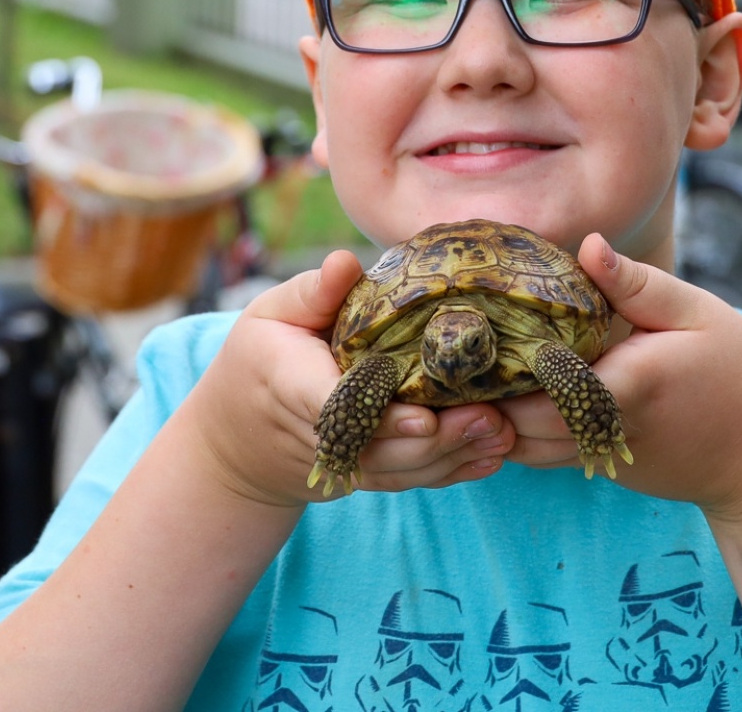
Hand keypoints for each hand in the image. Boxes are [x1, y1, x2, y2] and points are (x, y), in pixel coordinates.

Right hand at [184, 250, 516, 508]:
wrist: (237, 438)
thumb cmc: (260, 357)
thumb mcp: (271, 313)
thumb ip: (313, 292)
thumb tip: (346, 260)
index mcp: (292, 386)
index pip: (338, 408)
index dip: (384, 419)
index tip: (426, 418)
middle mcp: (321, 435)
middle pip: (383, 449)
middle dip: (439, 441)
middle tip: (492, 419)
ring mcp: (347, 463)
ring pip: (402, 471)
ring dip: (455, 458)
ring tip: (504, 435)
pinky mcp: (366, 475)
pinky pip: (410, 479)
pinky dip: (451, 472)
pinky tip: (491, 456)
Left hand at [495, 235, 741, 516]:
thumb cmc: (738, 376)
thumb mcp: (698, 314)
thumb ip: (636, 284)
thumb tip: (587, 245)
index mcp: (626, 383)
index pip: (540, 384)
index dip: (502, 361)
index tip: (481, 324)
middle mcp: (603, 429)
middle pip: (515, 424)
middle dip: (485, 392)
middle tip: (464, 346)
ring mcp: (598, 457)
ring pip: (520, 448)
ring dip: (496, 416)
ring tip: (478, 369)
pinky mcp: (599, 468)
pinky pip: (541, 454)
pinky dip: (519, 430)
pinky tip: (510, 392)